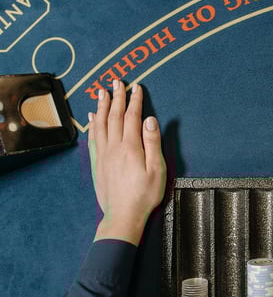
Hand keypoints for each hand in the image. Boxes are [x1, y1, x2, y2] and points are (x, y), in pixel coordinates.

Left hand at [88, 80, 165, 245]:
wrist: (123, 215)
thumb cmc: (144, 194)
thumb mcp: (157, 169)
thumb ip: (153, 143)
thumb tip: (149, 120)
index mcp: (130, 147)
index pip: (132, 117)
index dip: (134, 100)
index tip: (137, 87)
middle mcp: (114, 147)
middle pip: (114, 116)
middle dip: (116, 97)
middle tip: (117, 82)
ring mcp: (103, 155)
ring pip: (100, 124)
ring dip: (102, 106)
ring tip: (102, 92)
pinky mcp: (97, 163)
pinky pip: (93, 138)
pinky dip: (92, 124)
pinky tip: (92, 117)